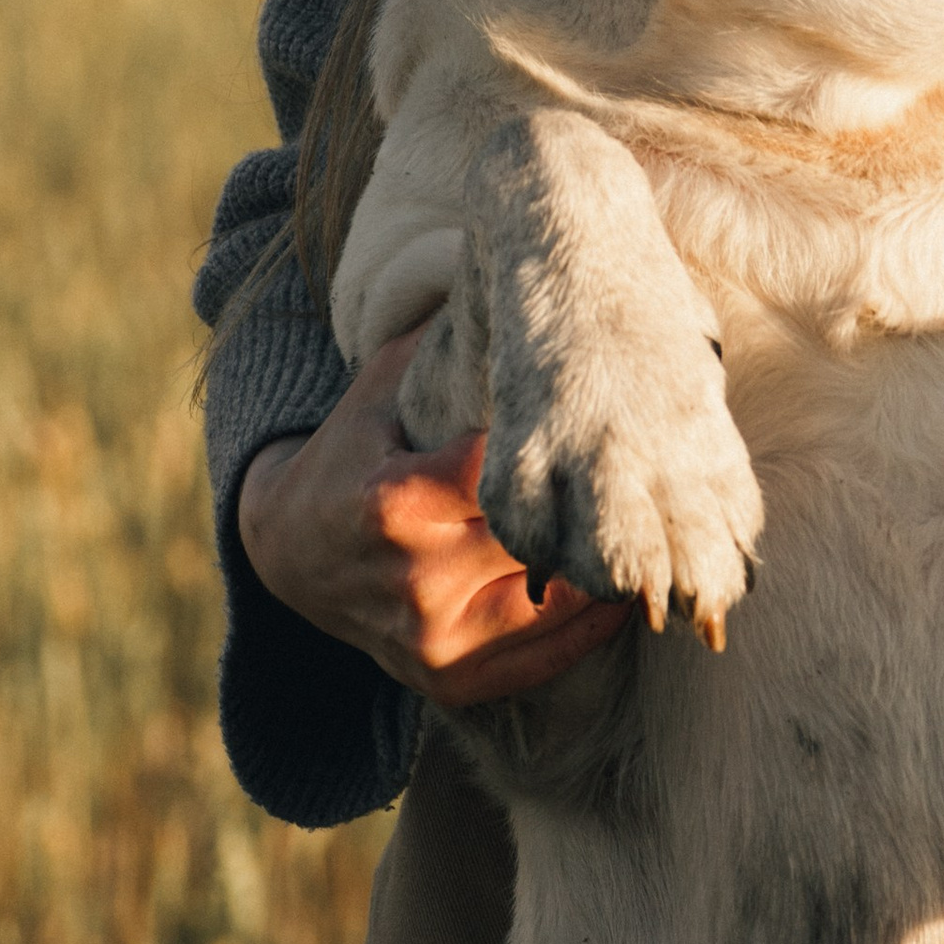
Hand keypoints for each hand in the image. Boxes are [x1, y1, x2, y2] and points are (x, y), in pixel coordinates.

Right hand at [237, 325, 632, 708]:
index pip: (516, 475)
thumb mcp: (383, 386)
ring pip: (554, 604)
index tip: (615, 424)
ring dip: (605, 572)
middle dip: (596, 509)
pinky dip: (586, 629)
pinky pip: (541, 661)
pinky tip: (620, 594)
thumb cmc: (353, 454)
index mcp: (399, 499)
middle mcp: (416, 577)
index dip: (567, 449)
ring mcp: (431, 638)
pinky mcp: (445, 679)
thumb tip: (513, 263)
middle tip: (655, 477)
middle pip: (545, 539)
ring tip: (654, 537)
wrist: (288, 554)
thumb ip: (444, 338)